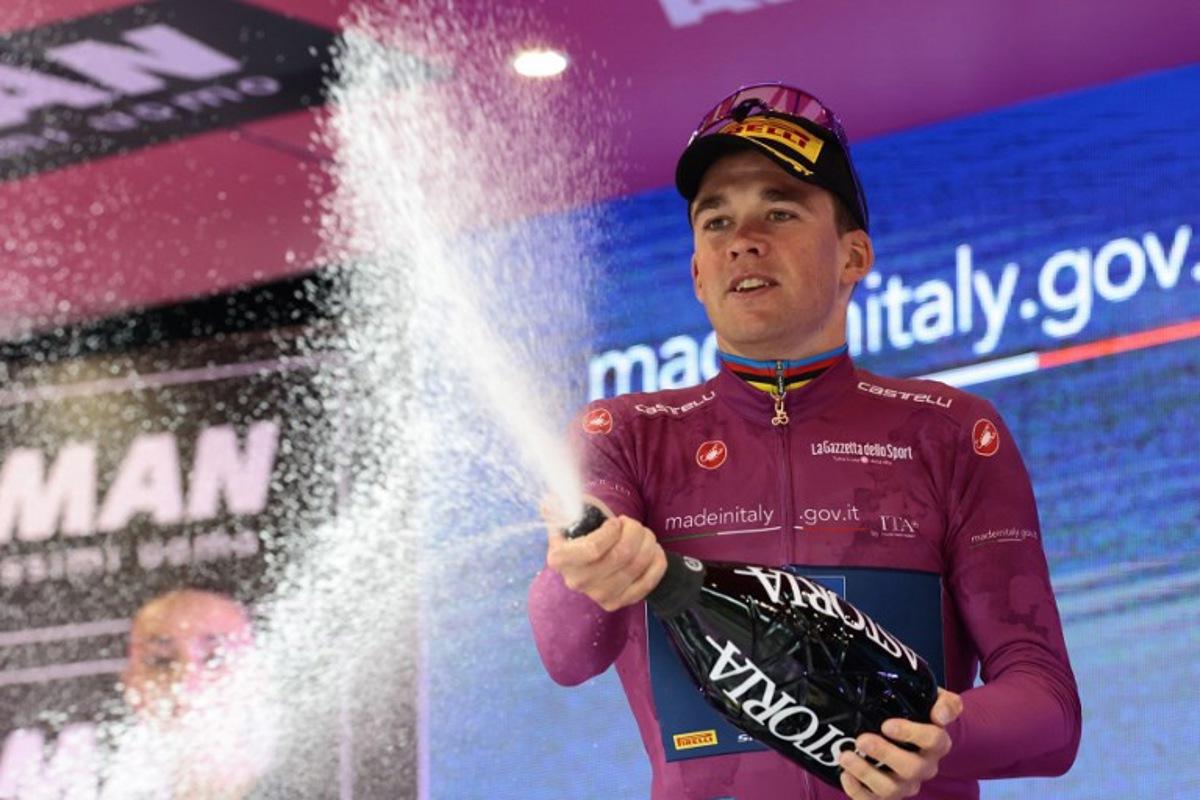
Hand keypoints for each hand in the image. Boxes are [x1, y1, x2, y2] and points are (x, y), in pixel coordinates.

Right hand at [544, 509, 666, 611]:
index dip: (612, 532)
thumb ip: (559, 506)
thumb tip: (549, 503)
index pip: (593, 549)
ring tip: (644, 534)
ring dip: (648, 544)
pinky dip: (657, 563)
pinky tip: (654, 551)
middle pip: (620, 555)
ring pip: (636, 566)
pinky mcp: (616, 603)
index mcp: (560, 558)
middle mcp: (576, 581)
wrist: (594, 558)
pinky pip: (647, 583)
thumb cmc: (583, 530)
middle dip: (635, 532)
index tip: (616, 522)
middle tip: (634, 524)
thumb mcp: (569, 514)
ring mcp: (597, 596)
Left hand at [838, 689, 962, 798]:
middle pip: (912, 768)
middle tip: (861, 739)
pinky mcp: (886, 797)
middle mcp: (924, 768)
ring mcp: (905, 785)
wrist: (905, 737)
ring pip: (891, 789)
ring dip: (866, 773)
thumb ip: (946, 703)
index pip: (934, 741)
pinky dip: (858, 792)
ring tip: (845, 756)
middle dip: (884, 754)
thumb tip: (940, 715)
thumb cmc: (915, 714)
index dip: (912, 733)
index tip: (886, 725)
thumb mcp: (931, 700)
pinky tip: (845, 775)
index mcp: (936, 744)